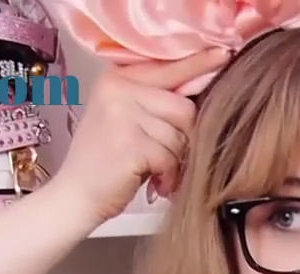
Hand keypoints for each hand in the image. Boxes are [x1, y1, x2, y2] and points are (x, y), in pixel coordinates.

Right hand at [45, 49, 227, 223]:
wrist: (76, 195)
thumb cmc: (107, 162)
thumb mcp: (124, 118)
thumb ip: (154, 100)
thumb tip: (203, 85)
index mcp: (117, 78)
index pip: (168, 67)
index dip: (198, 64)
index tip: (223, 53)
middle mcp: (117, 90)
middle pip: (184, 106)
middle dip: (182, 137)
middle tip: (162, 155)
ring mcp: (121, 115)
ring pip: (180, 134)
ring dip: (174, 159)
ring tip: (153, 169)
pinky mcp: (129, 143)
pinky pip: (171, 156)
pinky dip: (168, 175)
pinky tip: (153, 181)